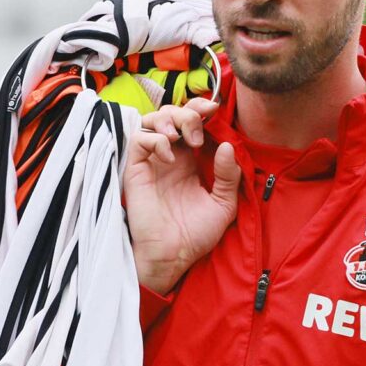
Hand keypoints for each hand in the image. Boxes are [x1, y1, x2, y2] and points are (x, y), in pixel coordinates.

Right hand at [123, 97, 240, 295]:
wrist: (174, 256)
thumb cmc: (196, 233)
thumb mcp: (224, 204)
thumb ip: (228, 176)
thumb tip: (227, 146)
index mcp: (191, 159)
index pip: (192, 121)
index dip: (200, 108)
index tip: (214, 109)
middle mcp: (170, 155)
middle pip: (172, 113)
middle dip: (188, 113)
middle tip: (198, 134)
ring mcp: (152, 161)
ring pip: (152, 119)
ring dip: (169, 120)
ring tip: (183, 139)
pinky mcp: (136, 169)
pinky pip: (139, 139)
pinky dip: (155, 140)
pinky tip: (169, 158)